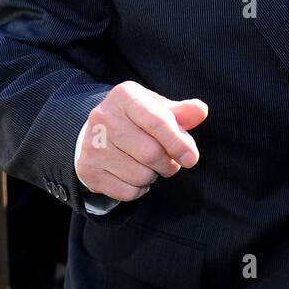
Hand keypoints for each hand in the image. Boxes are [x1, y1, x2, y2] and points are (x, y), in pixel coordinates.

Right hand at [76, 81, 207, 201]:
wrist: (96, 132)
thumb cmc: (136, 119)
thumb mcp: (158, 108)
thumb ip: (181, 111)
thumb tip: (201, 111)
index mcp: (125, 96)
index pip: (158, 122)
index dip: (179, 143)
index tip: (192, 158)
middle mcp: (104, 118)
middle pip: (151, 153)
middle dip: (168, 163)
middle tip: (169, 161)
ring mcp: (92, 146)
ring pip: (140, 176)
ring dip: (153, 175)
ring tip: (147, 164)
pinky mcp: (88, 170)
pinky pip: (127, 192)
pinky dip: (139, 189)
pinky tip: (133, 174)